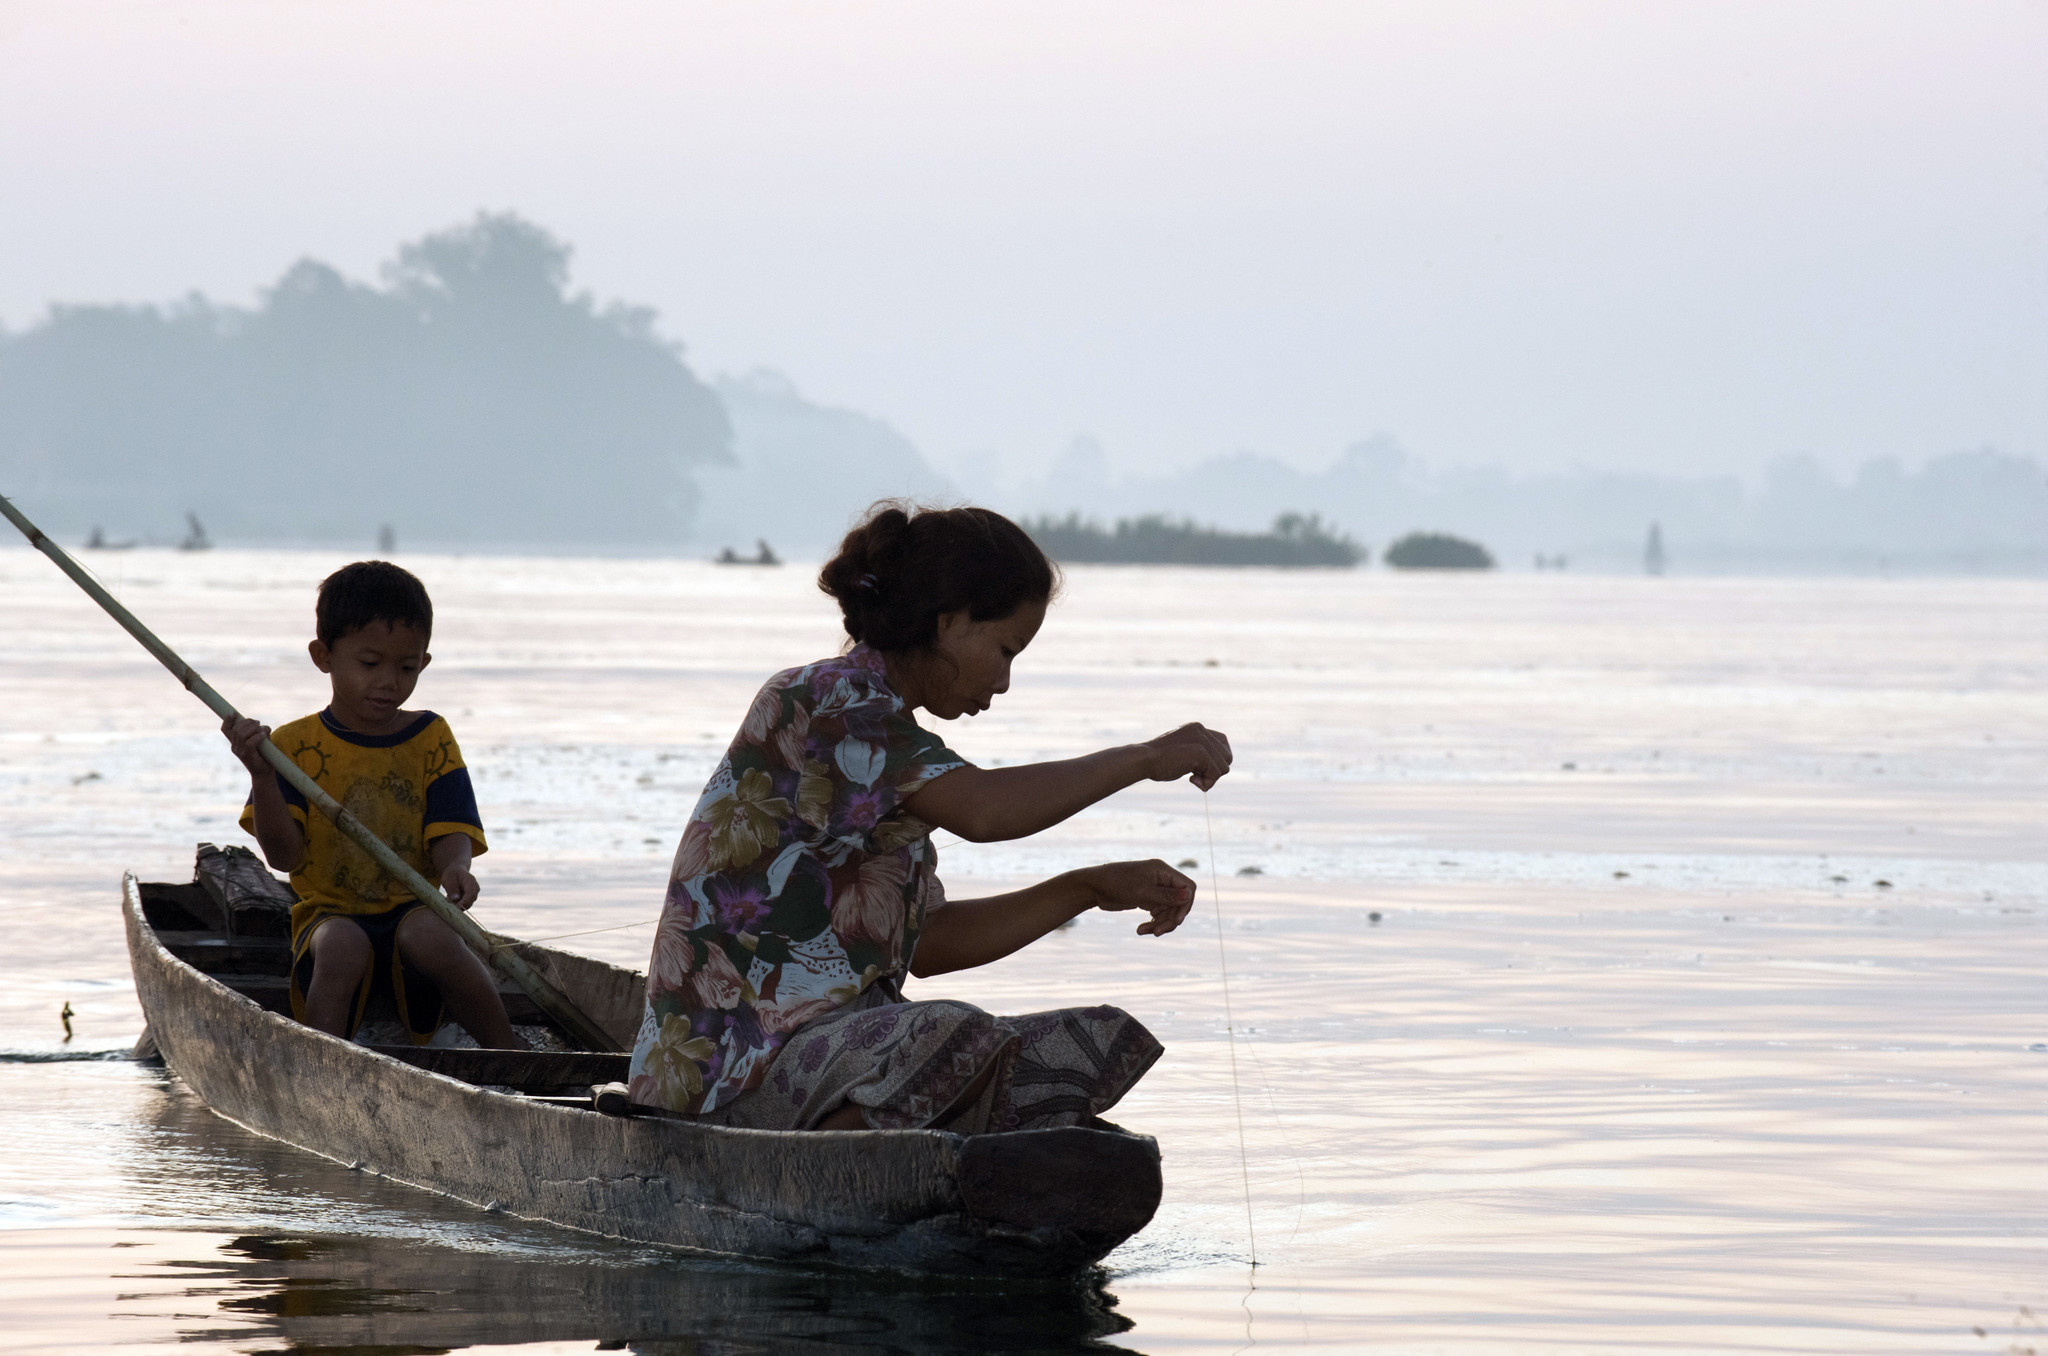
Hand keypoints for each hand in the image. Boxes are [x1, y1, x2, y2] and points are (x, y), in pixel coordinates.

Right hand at [221, 715, 273, 775]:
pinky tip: (264, 735)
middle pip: (236, 729)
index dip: (227, 720)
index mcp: (235, 742)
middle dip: (248, 722)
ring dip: (253, 728)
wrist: (264, 773)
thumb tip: (262, 726)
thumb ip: (259, 732)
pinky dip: (258, 736)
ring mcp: (240, 752)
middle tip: (258, 723)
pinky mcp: (247, 756)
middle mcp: (235, 747)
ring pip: (242, 734)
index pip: (226, 730)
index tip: (233, 713)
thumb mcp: (261, 741)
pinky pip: (250, 743)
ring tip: (262, 729)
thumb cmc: (263, 756)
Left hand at [440, 865, 479, 909]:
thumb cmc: (452, 874)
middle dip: (459, 905)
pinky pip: (465, 904)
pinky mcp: (471, 898)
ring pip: (467, 904)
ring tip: (448, 896)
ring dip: (457, 904)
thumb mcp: (448, 879)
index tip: (455, 907)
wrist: (456, 871)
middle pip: (470, 901)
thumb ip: (452, 889)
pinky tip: (451, 897)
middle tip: (447, 900)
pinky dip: (457, 903)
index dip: (464, 903)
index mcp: (470, 881)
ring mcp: (474, 893)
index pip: (471, 895)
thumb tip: (455, 899)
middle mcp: (475, 888)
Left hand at [1077, 859, 1196, 936]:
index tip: (1177, 921)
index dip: (1186, 905)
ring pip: (1169, 911)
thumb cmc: (1115, 884)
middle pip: (1179, 903)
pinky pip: (1158, 914)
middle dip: (1169, 919)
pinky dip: (1152, 923)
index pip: (1188, 887)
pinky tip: (1140, 929)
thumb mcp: (1141, 892)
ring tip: (1142, 931)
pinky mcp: (1147, 899)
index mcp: (1162, 871)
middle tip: (1157, 932)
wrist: (1093, 888)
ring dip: (1159, 924)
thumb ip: (1166, 895)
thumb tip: (1189, 894)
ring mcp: (1155, 889)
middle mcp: (1161, 879)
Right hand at [1140, 723, 1232, 790]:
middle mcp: (1202, 730)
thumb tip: (1214, 771)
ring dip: (1210, 779)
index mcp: (1197, 728)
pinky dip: (1207, 782)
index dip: (1216, 761)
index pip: (1222, 744)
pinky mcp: (1201, 751)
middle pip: (1227, 756)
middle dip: (1214, 771)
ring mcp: (1202, 740)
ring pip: (1224, 766)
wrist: (1143, 760)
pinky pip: (1217, 772)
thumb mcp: (1181, 754)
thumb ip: (1197, 756)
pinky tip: (1191, 780)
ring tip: (1192, 779)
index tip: (1199, 770)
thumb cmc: (1157, 762)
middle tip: (1195, 777)